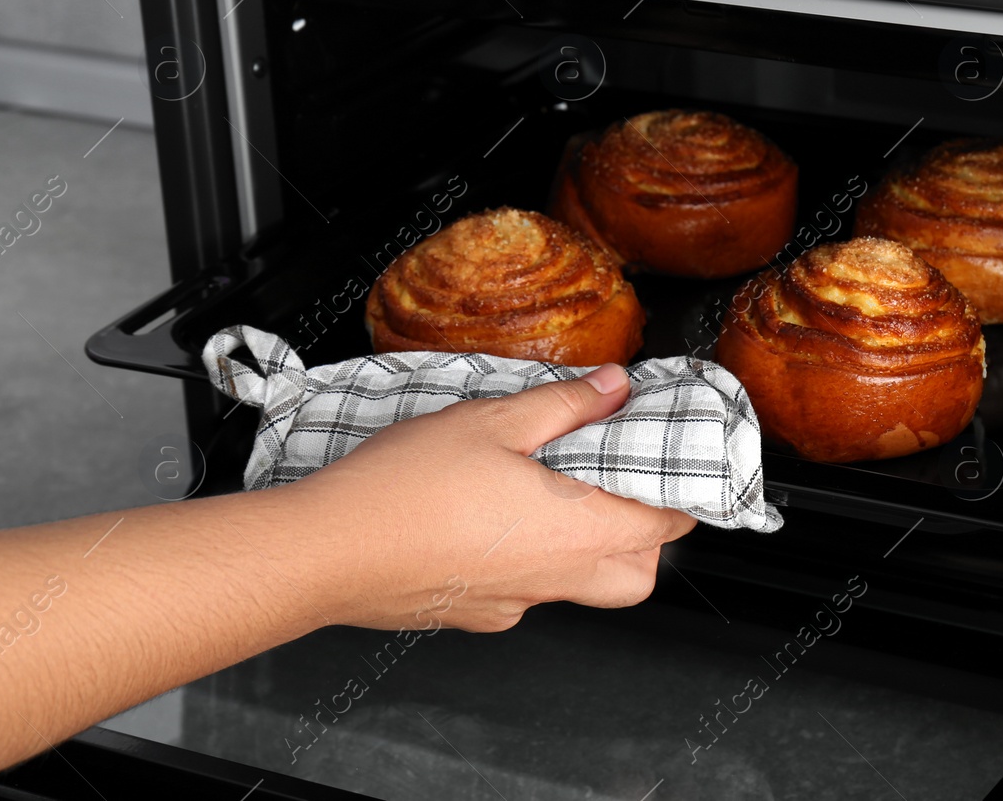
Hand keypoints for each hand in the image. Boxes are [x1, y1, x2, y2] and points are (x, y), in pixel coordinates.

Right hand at [282, 364, 696, 632]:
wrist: (325, 553)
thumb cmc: (404, 488)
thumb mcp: (492, 420)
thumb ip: (565, 403)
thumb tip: (614, 387)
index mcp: (575, 531)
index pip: (664, 527)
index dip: (678, 493)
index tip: (666, 461)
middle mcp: (553, 578)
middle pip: (636, 574)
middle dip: (644, 536)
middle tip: (618, 483)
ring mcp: (512, 604)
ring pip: (580, 588)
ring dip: (587, 551)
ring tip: (553, 498)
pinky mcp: (473, 614)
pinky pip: (524, 594)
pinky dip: (529, 563)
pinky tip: (492, 523)